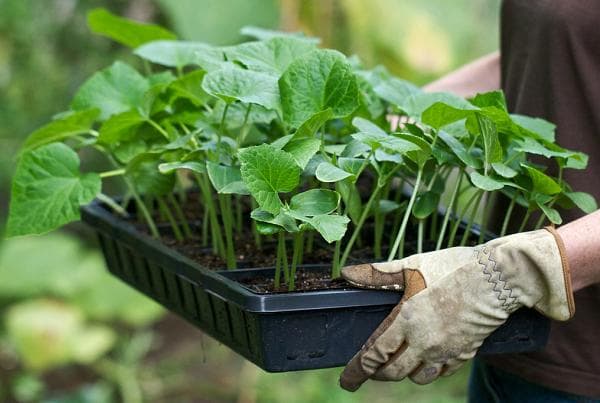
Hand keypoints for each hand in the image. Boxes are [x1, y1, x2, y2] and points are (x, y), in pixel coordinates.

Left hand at [339, 228, 573, 391]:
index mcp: (407, 320)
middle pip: (394, 372)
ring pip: (419, 377)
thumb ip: (377, 274)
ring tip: (397, 363)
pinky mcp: (465, 353)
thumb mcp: (411, 265)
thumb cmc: (453, 267)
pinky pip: (442, 372)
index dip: (357, 370)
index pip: (375, 354)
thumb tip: (346, 274)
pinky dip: (430, 370)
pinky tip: (427, 360)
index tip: (346, 380)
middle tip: (368, 372)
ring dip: (404, 373)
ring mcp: (446, 350)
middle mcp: (424, 341)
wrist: (497, 278)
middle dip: (377, 375)